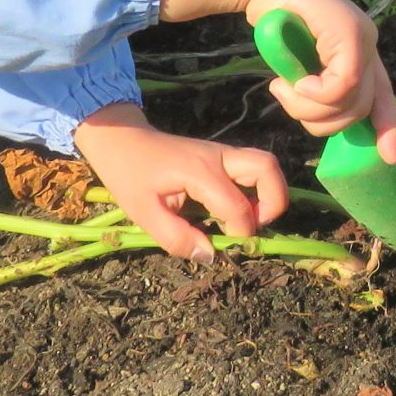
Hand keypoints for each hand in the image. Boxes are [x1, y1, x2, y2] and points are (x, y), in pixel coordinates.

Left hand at [73, 103, 288, 259]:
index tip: (222, 246)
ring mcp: (223, 153)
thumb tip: (211, 255)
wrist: (122, 140)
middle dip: (273, 203)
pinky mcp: (222, 156)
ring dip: (268, 194)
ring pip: (266, 164)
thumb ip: (177, 237)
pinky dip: (256, 190)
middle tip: (254, 227)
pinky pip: (252, 168)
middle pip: (268, 168)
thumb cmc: (129, 175)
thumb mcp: (144, 213)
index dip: (239, 233)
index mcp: (199, 171)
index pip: (237, 206)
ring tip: (249, 219)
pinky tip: (235, 209)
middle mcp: (219, 157)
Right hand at [157, 0, 395, 160]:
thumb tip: (328, 119)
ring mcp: (363, 37)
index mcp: (362, 55)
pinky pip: (341, 84)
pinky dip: (312, 93)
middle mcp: (369, 46)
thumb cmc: (279, 26)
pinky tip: (290, 81)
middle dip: (321, 121)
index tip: (390, 157)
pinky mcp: (350, 32)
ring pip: (349, 101)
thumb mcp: (302, 68)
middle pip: (360, 109)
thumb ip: (320, 87)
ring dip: (308, 107)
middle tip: (289, 100)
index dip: (388, 128)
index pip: (384, 98)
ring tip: (283, 89)